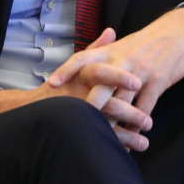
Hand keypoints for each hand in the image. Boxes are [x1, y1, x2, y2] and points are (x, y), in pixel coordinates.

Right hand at [0, 29, 154, 150]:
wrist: (33, 110)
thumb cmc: (61, 86)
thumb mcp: (77, 66)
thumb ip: (96, 49)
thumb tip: (111, 31)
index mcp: (81, 75)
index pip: (99, 72)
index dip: (118, 77)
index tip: (137, 83)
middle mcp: (79, 95)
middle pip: (106, 104)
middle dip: (129, 113)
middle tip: (149, 122)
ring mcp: (79, 115)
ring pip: (106, 126)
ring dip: (128, 136)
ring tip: (146, 143)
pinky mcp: (79, 130)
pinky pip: (99, 139)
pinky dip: (116, 147)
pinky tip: (132, 152)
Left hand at [47, 7, 183, 134]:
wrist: (179, 33)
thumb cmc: (146, 43)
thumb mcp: (123, 46)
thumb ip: (102, 57)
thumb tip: (80, 71)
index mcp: (111, 50)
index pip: (83, 57)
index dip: (66, 69)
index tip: (51, 83)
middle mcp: (123, 60)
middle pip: (100, 85)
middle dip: (87, 105)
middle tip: (72, 123)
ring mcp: (140, 72)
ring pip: (122, 101)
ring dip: (112, 123)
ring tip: (101, 141)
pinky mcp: (157, 82)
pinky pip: (144, 108)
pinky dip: (136, 126)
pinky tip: (130, 140)